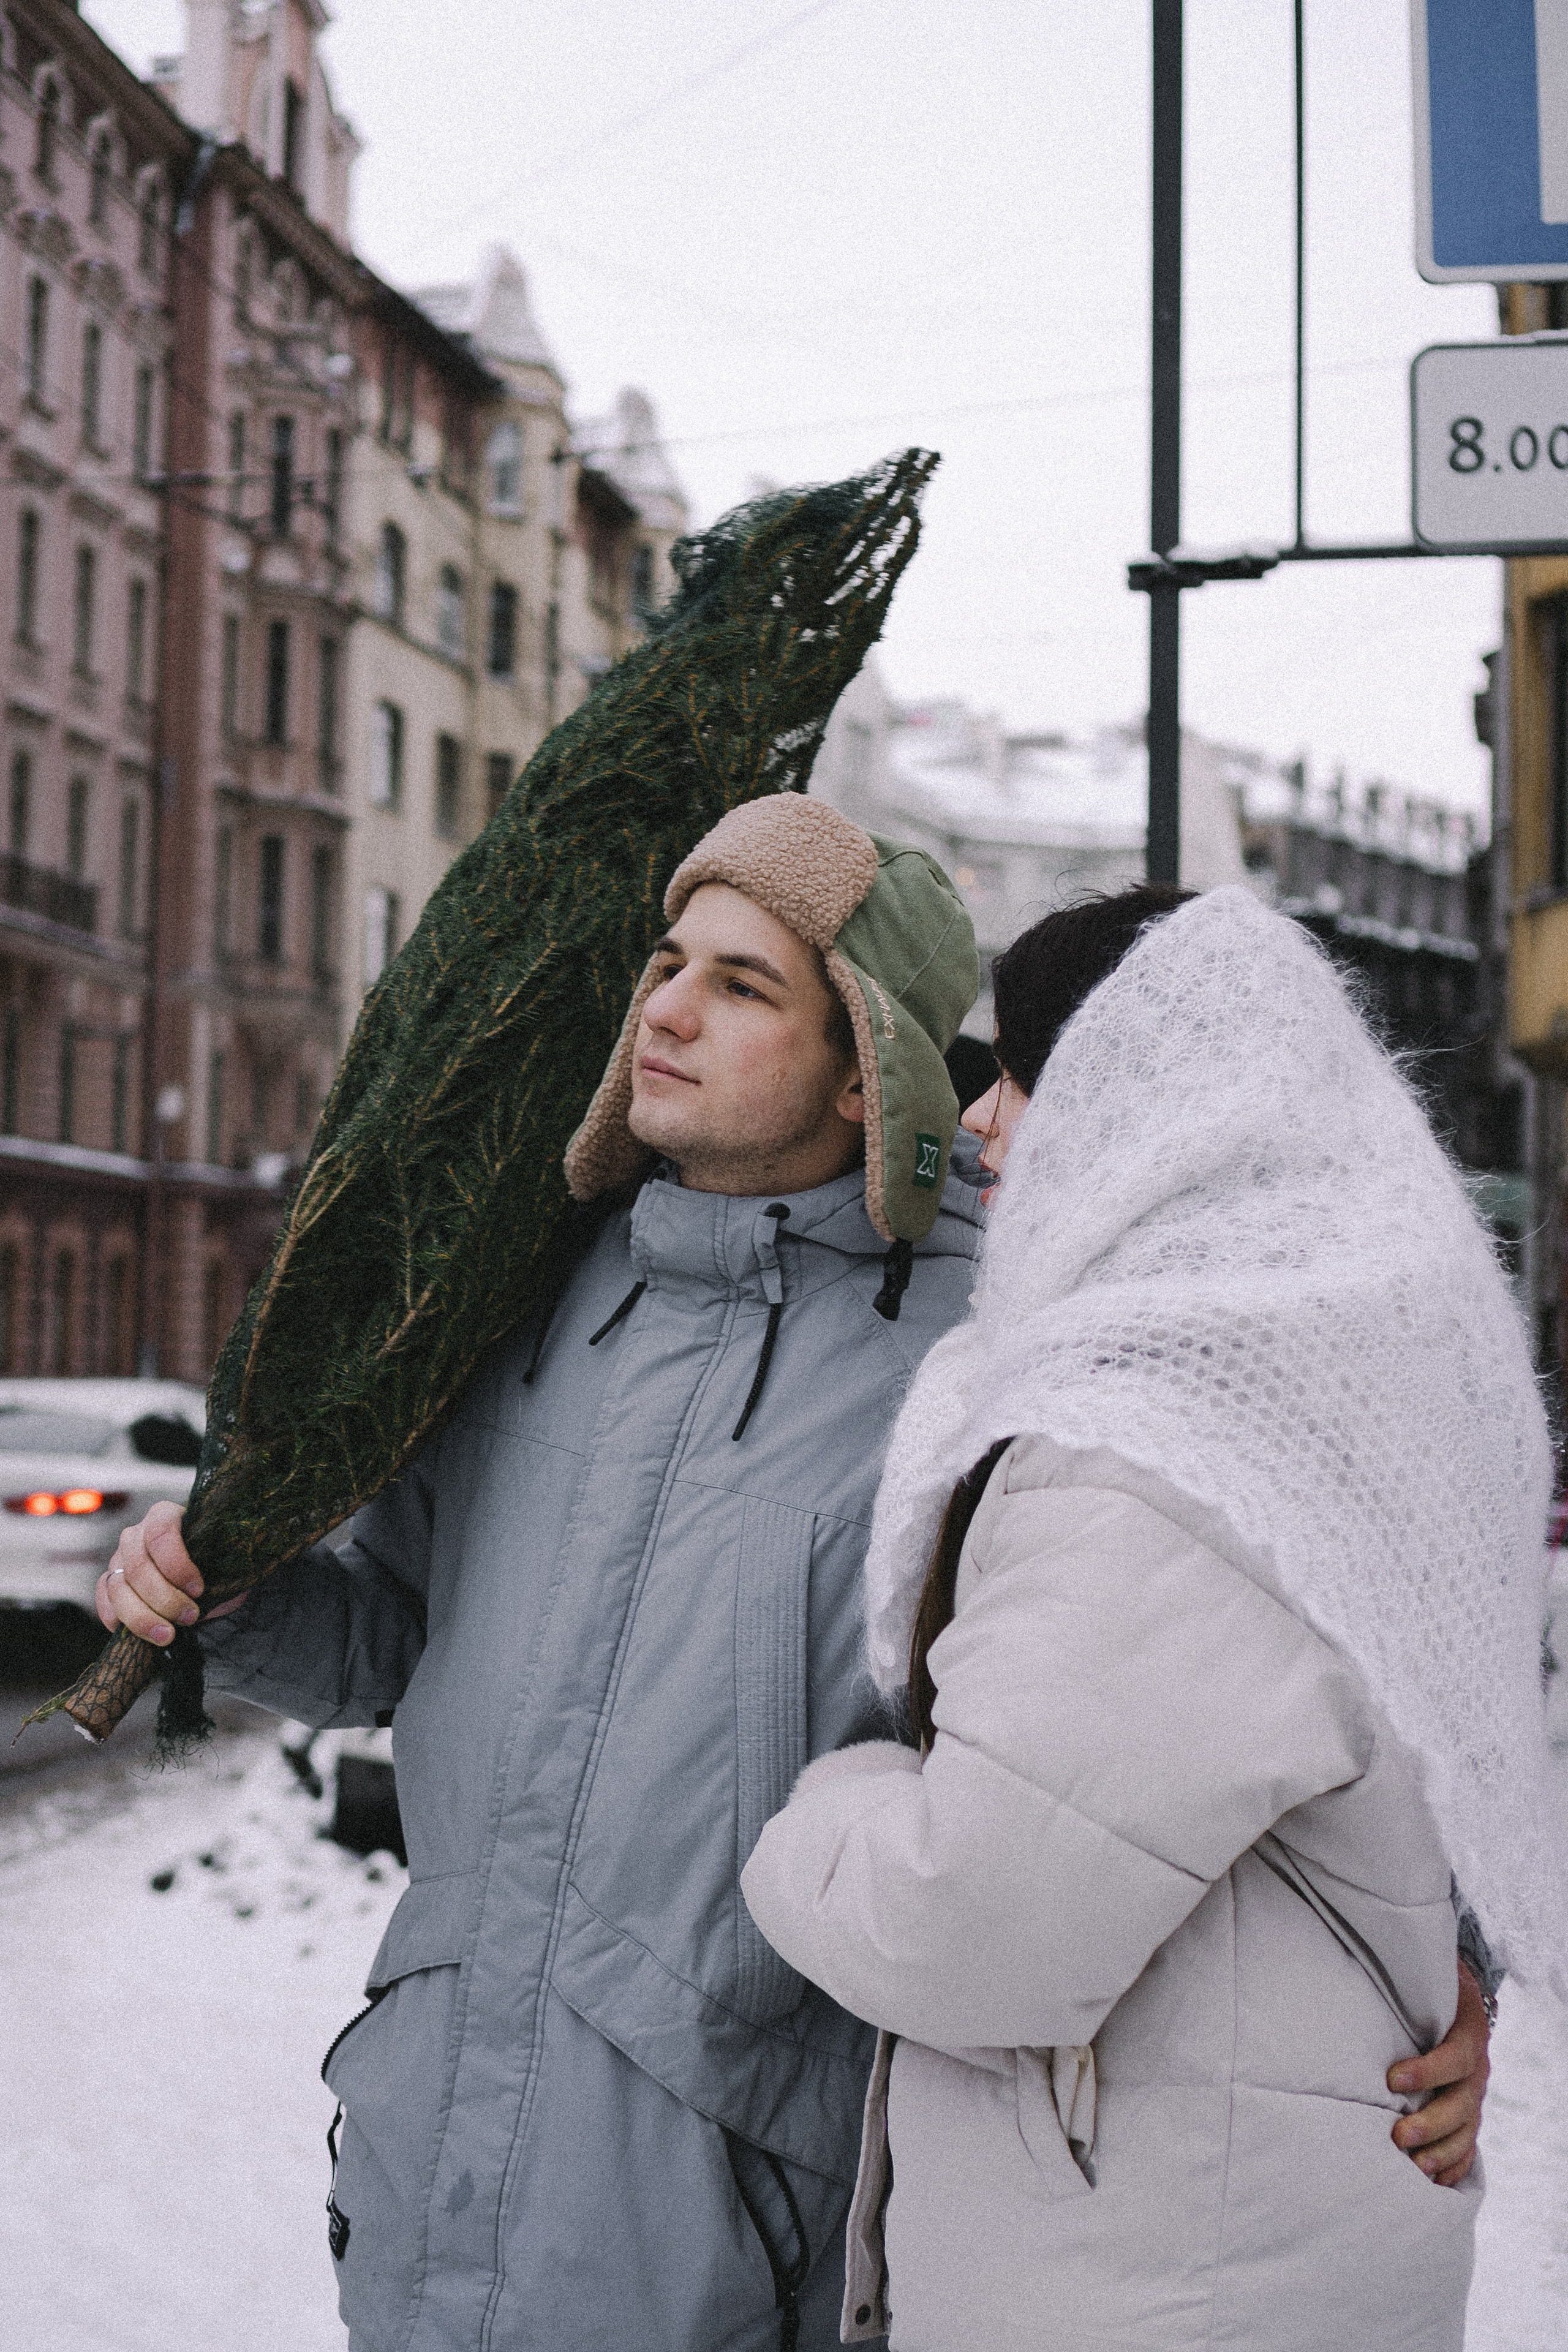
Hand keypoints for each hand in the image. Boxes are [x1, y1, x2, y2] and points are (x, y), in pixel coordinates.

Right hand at [94, 1501, 244, 1645]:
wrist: (204, 1576)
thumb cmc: (215, 1563)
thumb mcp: (224, 1558)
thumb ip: (218, 1564)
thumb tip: (207, 1590)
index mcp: (164, 1516)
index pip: (160, 1533)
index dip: (177, 1565)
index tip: (199, 1590)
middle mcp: (135, 1534)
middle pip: (138, 1566)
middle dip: (165, 1598)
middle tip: (190, 1617)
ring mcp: (118, 1558)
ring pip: (118, 1587)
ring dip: (142, 1617)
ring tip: (167, 1635)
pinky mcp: (109, 1581)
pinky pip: (104, 1599)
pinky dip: (116, 1618)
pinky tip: (136, 1633)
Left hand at [1388, 1962, 1490, 2185]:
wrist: (1459, 1997)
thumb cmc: (1427, 1990)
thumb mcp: (1423, 1983)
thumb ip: (1398, 1986)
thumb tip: (1350, 1984)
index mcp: (1468, 2034)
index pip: (1457, 2057)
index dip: (1428, 2071)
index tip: (1392, 2079)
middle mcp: (1477, 2070)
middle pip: (1462, 2104)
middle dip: (1431, 2123)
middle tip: (1397, 2136)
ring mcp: (1475, 2096)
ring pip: (1467, 2131)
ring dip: (1441, 2152)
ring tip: (1415, 2167)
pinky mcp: (1469, 2115)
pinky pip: (1469, 2148)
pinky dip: (1454, 2166)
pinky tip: (1434, 2181)